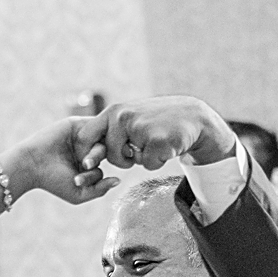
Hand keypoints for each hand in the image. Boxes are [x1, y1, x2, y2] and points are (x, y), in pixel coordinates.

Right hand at [0, 116, 118, 205]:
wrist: (32, 165)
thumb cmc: (54, 182)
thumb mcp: (80, 193)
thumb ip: (100, 189)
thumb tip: (119, 180)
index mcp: (91, 163)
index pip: (108, 164)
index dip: (99, 173)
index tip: (84, 179)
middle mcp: (88, 147)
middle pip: (108, 148)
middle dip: (97, 159)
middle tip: (83, 166)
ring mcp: (83, 135)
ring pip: (102, 137)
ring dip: (93, 150)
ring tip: (81, 159)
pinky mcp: (76, 124)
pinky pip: (94, 125)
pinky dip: (89, 137)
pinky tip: (78, 148)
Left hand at [90, 96, 232, 170]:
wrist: (193, 117)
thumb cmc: (158, 121)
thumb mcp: (131, 118)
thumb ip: (111, 131)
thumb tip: (87, 158)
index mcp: (114, 111)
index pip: (85, 136)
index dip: (87, 154)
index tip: (93, 163)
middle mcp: (123, 117)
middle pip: (109, 155)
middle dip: (122, 160)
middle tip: (138, 149)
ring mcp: (139, 128)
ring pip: (128, 162)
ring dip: (141, 159)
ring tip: (154, 143)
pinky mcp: (156, 141)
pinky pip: (148, 165)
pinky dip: (157, 161)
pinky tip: (167, 146)